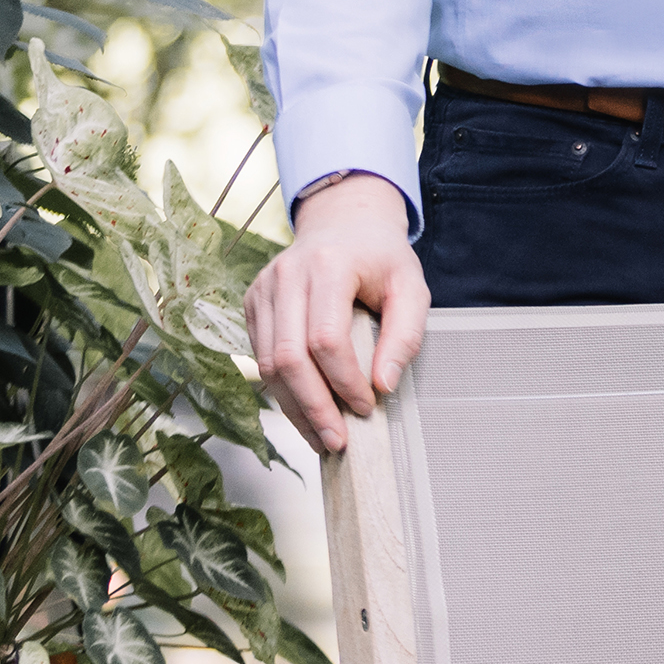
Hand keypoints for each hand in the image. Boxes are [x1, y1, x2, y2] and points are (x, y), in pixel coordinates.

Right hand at [248, 174, 427, 457]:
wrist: (344, 223)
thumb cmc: (380, 257)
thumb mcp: (411, 287)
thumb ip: (405, 335)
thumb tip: (385, 385)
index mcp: (328, 265)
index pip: (326, 338)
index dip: (344, 381)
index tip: (367, 406)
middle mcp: (286, 275)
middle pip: (288, 357)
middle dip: (313, 406)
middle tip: (337, 440)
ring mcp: (263, 289)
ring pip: (267, 365)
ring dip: (294, 408)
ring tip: (321, 436)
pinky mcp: (252, 304)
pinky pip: (259, 358)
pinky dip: (282, 391)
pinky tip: (305, 412)